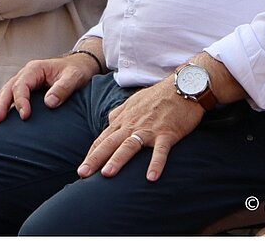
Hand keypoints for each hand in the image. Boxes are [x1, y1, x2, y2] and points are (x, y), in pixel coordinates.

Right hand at [0, 53, 97, 123]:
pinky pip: (10, 98)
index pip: (22, 85)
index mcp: (35, 69)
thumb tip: (49, 103)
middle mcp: (26, 74)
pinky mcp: (26, 90)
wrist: (80, 66)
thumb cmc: (77, 71)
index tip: (24, 116)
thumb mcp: (74, 78)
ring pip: (5, 93)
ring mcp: (24, 82)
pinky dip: (1, 107)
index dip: (21, 100)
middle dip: (0, 105)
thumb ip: (62, 89)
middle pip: (8, 89)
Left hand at [78, 79, 204, 181]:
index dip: (92, 154)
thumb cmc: (157, 96)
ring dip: (118, 160)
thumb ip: (120, 113)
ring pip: (129, 146)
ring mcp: (149, 129)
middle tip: (82, 174)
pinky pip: (160, 150)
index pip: (103, 139)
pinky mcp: (167, 132)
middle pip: (110, 143)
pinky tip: (151, 178)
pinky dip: (155, 164)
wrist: (182, 86)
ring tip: (107, 174)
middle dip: (94, 159)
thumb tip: (109, 121)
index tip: (82, 168)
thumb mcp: (133, 102)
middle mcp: (132, 125)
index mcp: (123, 120)